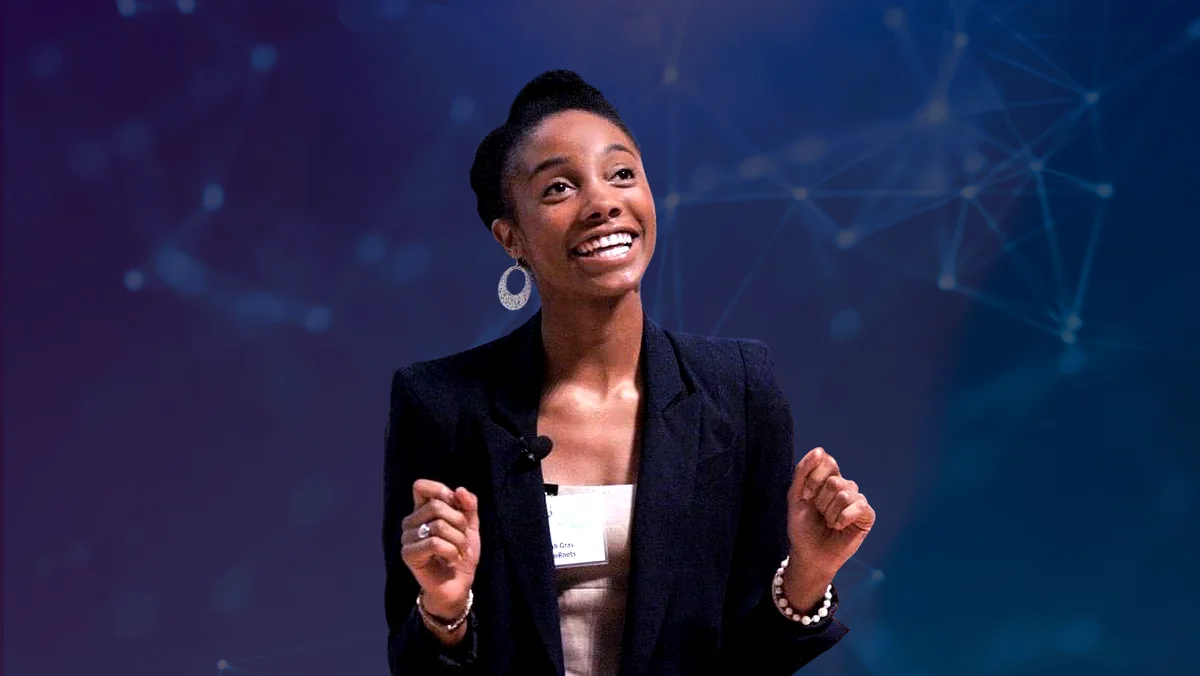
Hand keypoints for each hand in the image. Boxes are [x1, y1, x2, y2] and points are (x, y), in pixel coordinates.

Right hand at [400, 479, 480, 618]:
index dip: (442, 491)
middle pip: (436, 505)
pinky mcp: (408, 554)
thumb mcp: (470, 526)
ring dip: (459, 540)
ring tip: (460, 552)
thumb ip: (468, 505)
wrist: (458, 585)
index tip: (457, 508)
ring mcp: (407, 538)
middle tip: (463, 538)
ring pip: (439, 525)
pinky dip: (451, 551)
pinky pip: (434, 543)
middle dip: (459, 521)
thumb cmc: (461, 553)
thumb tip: (459, 490)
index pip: (420, 486)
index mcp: (422, 510)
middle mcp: (410, 522)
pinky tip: (452, 560)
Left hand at [786, 447, 874, 585]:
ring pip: (845, 494)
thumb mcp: (795, 496)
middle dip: (820, 501)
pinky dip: (844, 518)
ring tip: (828, 523)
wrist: (809, 554)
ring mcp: (857, 500)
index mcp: (828, 478)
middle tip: (818, 514)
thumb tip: (820, 450)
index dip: (814, 480)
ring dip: (830, 513)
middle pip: (834, 481)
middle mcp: (844, 486)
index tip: (806, 496)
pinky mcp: (867, 515)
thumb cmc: (802, 526)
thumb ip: (803, 471)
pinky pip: (860, 506)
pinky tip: (838, 527)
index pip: (828, 461)